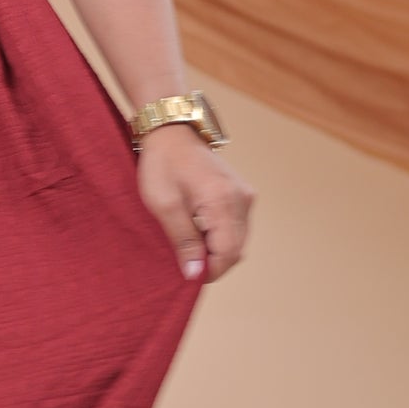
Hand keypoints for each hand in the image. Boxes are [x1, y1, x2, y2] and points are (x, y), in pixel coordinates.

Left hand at [136, 126, 253, 282]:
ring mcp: (246, 196)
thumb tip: (196, 273)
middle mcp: (242, 199)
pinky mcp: (243, 195)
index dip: (210, 270)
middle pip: (236, 250)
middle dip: (212, 261)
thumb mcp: (164, 205)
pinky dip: (220, 236)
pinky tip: (198, 228)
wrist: (172, 133)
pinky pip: (237, 228)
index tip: (187, 274)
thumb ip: (183, 240)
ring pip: (238, 241)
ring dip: (216, 250)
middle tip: (183, 256)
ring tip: (188, 238)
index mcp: (223, 200)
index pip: (228, 253)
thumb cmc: (163, 165)